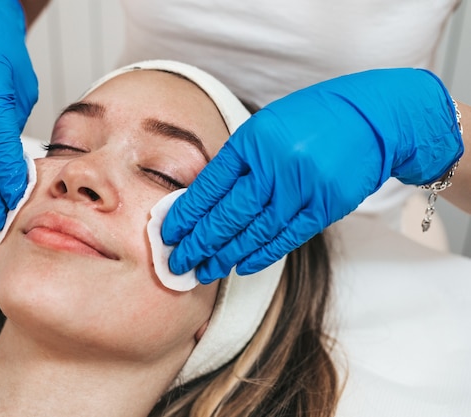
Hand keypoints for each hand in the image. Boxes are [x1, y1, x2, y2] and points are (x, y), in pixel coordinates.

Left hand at [162, 69, 463, 282]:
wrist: (374, 119)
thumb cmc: (314, 118)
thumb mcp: (268, 125)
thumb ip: (240, 159)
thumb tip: (206, 195)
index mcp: (254, 141)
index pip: (210, 185)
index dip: (186, 213)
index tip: (168, 232)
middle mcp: (275, 166)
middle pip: (227, 214)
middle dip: (198, 242)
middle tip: (177, 262)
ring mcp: (302, 189)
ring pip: (254, 232)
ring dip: (225, 256)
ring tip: (203, 271)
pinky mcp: (325, 208)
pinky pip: (286, 238)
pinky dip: (261, 255)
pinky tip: (241, 267)